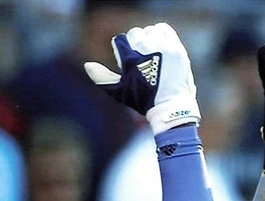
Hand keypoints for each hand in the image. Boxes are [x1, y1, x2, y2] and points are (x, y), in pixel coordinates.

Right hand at [84, 22, 199, 134]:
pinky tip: (161, 45)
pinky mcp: (176, 48)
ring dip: (149, 39)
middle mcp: (146, 50)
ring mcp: (163, 48)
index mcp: (130, 59)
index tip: (129, 61)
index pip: (121, 39)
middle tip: (142, 58)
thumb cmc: (143, 101)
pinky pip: (165, 30)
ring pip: (151, 31)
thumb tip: (88, 65)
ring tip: (152, 53)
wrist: (171, 107)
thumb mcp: (120, 91)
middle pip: (136, 34)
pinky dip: (161, 35)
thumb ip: (102, 77)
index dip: (123, 49)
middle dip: (136, 44)